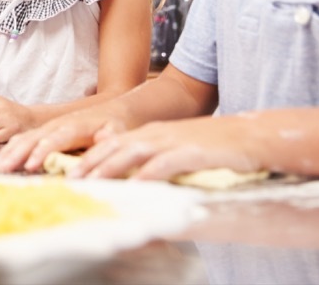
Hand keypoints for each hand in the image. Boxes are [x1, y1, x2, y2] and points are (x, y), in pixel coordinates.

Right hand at [0, 106, 123, 172]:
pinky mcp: (47, 132)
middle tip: (2, 169)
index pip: (54, 140)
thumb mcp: (118, 132)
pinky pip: (26, 139)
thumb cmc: (117, 124)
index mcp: (74, 126)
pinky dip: (13, 149)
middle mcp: (58, 125)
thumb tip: (96, 154)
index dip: (41, 153)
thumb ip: (107, 142)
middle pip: (33, 138)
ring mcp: (50, 127)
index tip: (29, 166)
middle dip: (17, 153)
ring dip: (11, 152)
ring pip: (26, 138)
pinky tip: (4, 161)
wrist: (116, 110)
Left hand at [69, 115, 265, 180]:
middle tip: (68, 179)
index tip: (68, 172)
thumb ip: (155, 160)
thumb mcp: (177, 149)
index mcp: (151, 133)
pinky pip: (165, 162)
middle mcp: (157, 134)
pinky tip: (135, 184)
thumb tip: (134, 178)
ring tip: (90, 182)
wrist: (250, 135)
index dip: (89, 157)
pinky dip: (148, 173)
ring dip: (109, 167)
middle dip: (89, 163)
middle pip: (114, 146)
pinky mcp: (192, 151)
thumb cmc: (215, 146)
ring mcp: (173, 141)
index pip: (111, 144)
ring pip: (133, 152)